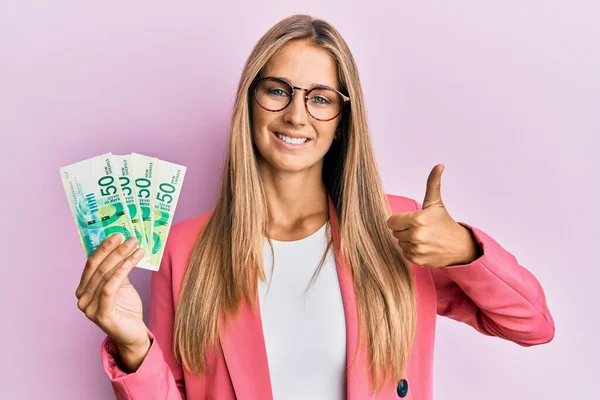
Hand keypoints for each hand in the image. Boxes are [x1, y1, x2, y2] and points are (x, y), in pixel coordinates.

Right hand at [75, 234, 149, 357]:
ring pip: (105, 276)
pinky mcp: (101, 315)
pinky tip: (131, 261)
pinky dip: (121, 272)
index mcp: (84, 289)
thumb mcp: (120, 284)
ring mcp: (89, 308)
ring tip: (136, 247)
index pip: (91, 263)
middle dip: (114, 250)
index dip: (104, 247)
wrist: (133, 334)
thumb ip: (117, 269)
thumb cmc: (126, 309)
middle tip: (130, 238)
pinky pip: (110, 288)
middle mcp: (82, 298)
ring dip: (122, 258)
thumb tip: (123, 245)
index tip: (118, 234)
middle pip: (98, 267)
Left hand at [387, 164, 479, 266]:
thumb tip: (439, 166)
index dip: (399, 220)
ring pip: (400, 243)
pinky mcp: (418, 260)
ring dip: (408, 240)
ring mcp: (417, 249)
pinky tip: (424, 246)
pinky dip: (412, 251)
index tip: (410, 219)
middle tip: (420, 228)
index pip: (391, 221)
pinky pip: (405, 253)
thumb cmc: (445, 223)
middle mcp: (416, 235)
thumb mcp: (436, 203)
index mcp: (417, 219)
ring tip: (423, 237)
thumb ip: (433, 183)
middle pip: (395, 232)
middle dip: (404, 229)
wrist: (460, 245)